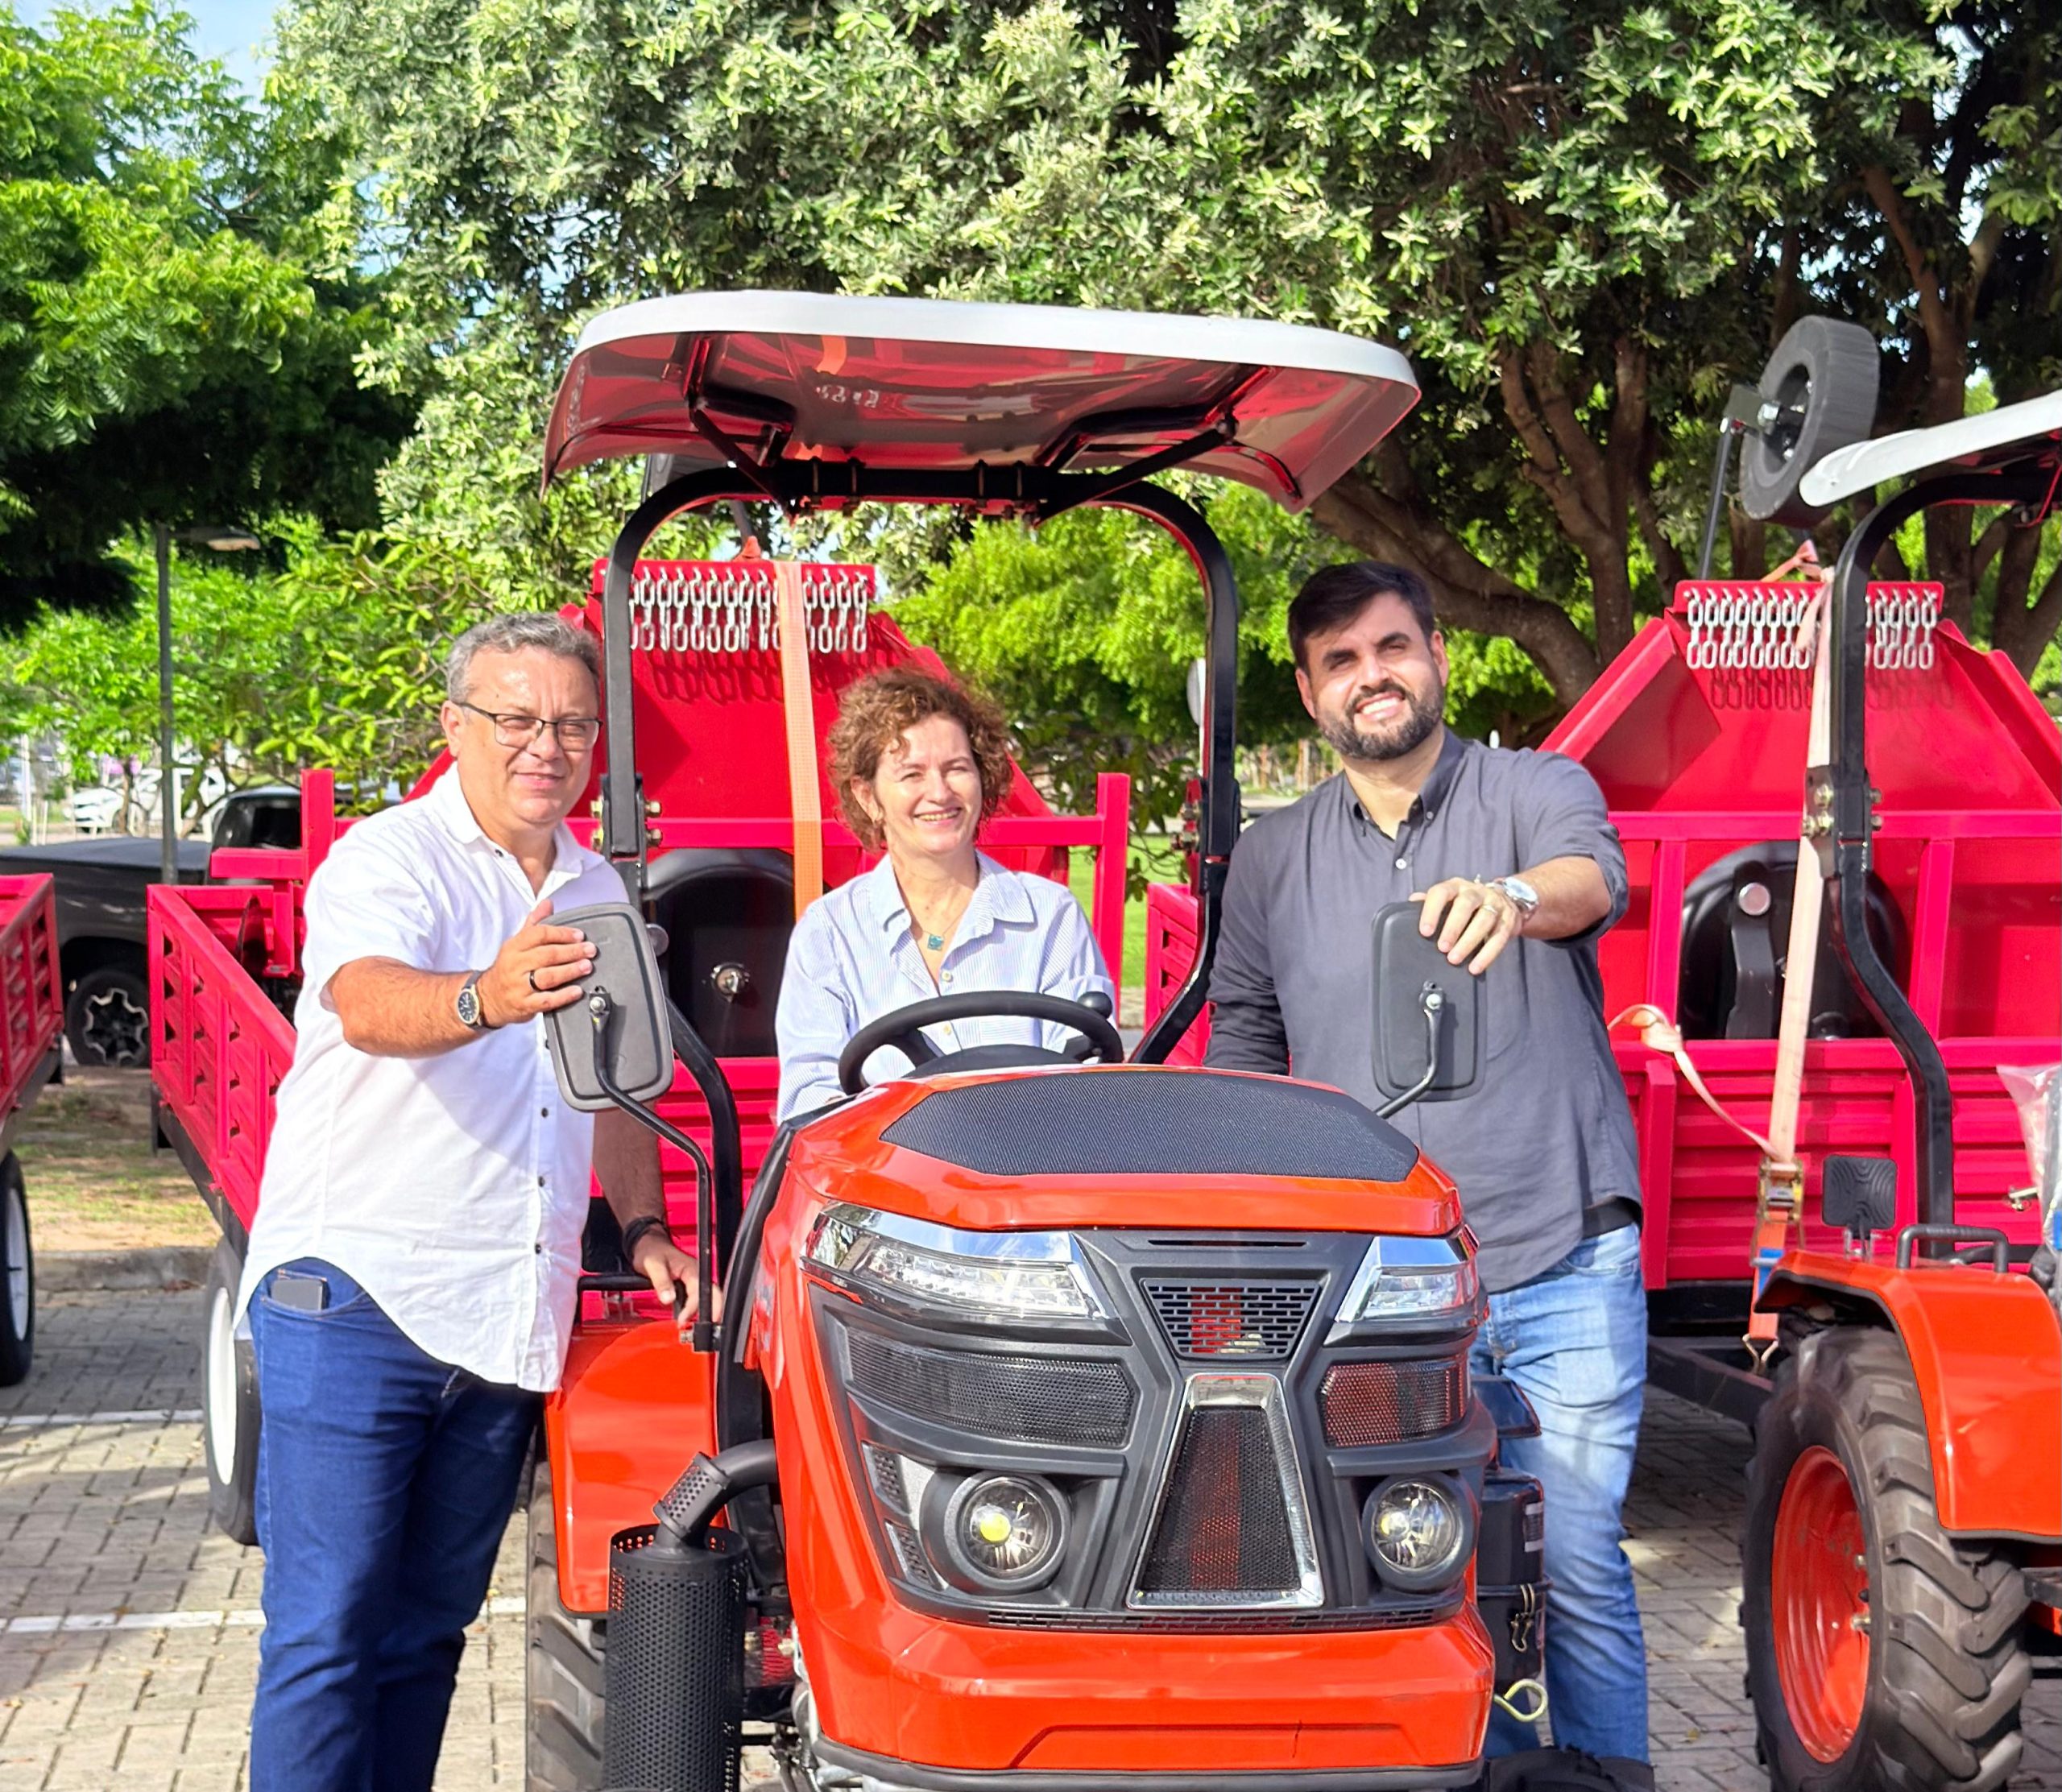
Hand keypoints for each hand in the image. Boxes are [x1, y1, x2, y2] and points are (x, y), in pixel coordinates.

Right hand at [476, 897, 596, 1026]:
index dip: (562, 933)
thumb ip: (534, 924)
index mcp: (514, 946)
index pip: (539, 934)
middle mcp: (515, 965)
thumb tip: (548, 903)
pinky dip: (563, 996)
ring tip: (586, 967)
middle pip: (547, 955)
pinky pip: (546, 1000)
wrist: (487, 998)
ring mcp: (519, 986)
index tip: (579, 935)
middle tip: (590, 950)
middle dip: (572, 951)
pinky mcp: (524, 1005)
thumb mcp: (516, 943)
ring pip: (547, 976)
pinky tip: (577, 991)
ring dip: (570, 971)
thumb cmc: (508, 968)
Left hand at [626, 1229, 712, 1333]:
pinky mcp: (688, 1285)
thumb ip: (661, 1281)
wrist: (647, 1245)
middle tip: (702, 1330)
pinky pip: (697, 1299)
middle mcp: (696, 1275)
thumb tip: (668, 1298)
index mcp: (691, 1268)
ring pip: (706, 1298)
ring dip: (703, 1313)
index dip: (693, 1307)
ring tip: (693, 1327)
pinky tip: (687, 1318)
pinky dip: (695, 1310)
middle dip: (712, 1312)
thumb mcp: (653, 1265)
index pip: (699, 1290)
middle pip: (712, 1295)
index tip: (683, 1320)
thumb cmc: (652, 1251)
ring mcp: (693, 1280)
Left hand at [1415, 877, 1520, 975]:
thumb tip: (1411, 902)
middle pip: (1466, 905)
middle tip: (1442, 948)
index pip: (1441, 892)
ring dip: (1469, 942)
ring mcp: (1495, 904)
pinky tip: (1475, 967)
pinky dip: (1487, 954)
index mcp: (1456, 886)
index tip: (1425, 931)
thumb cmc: (1468, 904)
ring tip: (1455, 959)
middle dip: (1453, 927)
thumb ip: (1431, 902)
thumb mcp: (1449, 898)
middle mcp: (1477, 891)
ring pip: (1484, 920)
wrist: (1506, 900)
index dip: (1432, 911)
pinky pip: (1499, 938)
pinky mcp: (1509, 920)